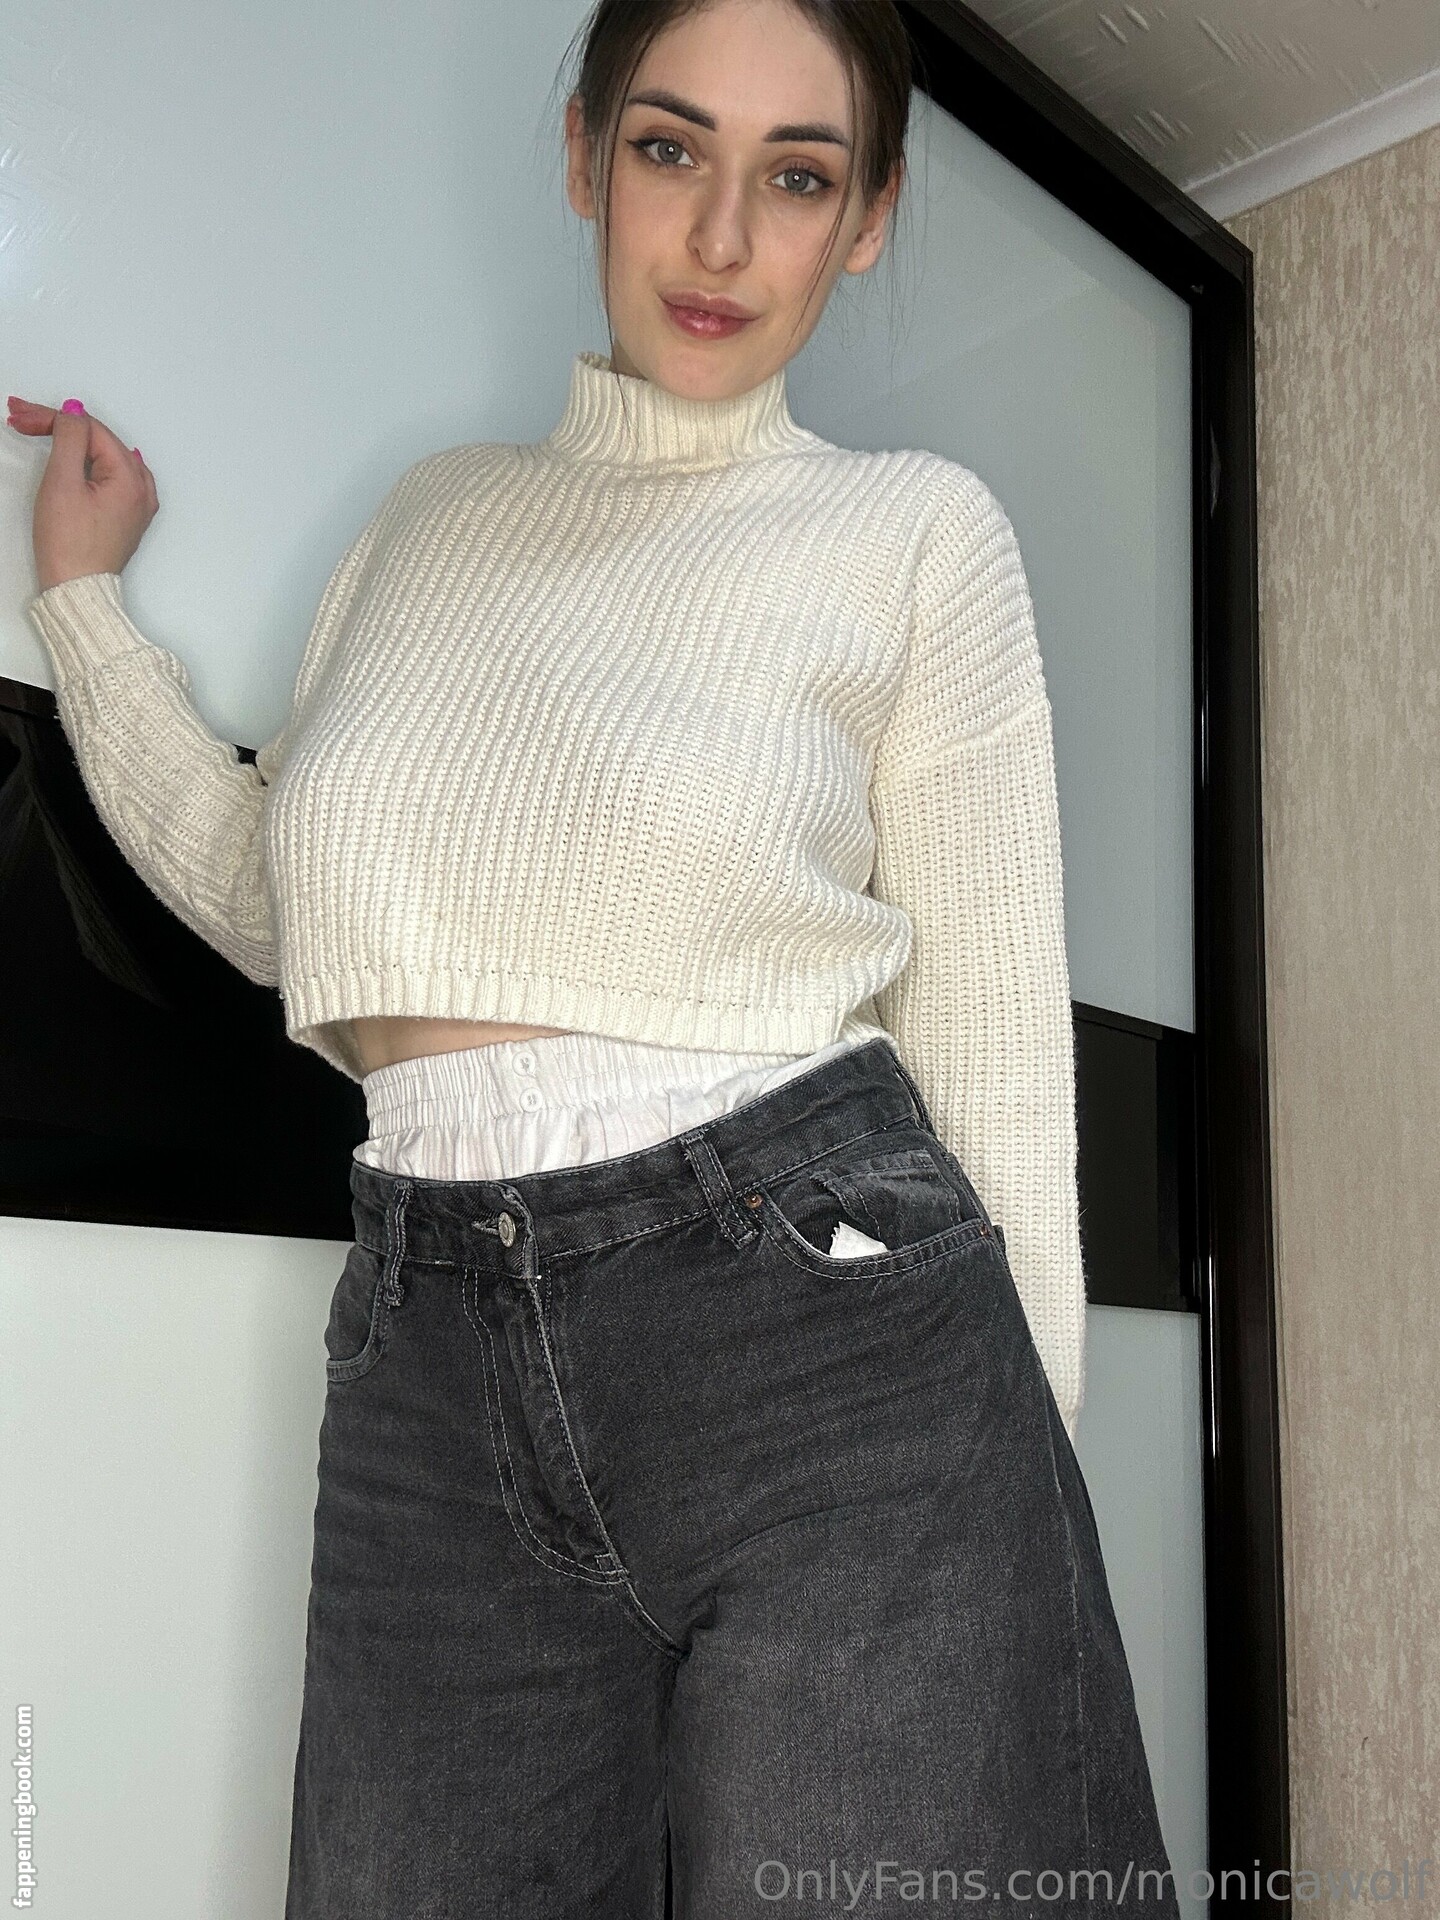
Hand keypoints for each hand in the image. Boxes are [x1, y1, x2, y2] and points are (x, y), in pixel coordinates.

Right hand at [6, 396, 158, 592]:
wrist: (76, 590)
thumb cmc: (68, 544)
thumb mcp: (63, 482)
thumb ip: (71, 439)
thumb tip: (75, 411)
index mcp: (131, 478)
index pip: (90, 430)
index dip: (52, 418)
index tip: (20, 415)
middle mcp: (142, 489)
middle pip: (98, 441)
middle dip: (58, 426)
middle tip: (20, 417)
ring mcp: (136, 505)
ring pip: (103, 456)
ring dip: (71, 442)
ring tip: (38, 429)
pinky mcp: (125, 517)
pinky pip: (110, 475)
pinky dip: (87, 461)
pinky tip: (80, 451)